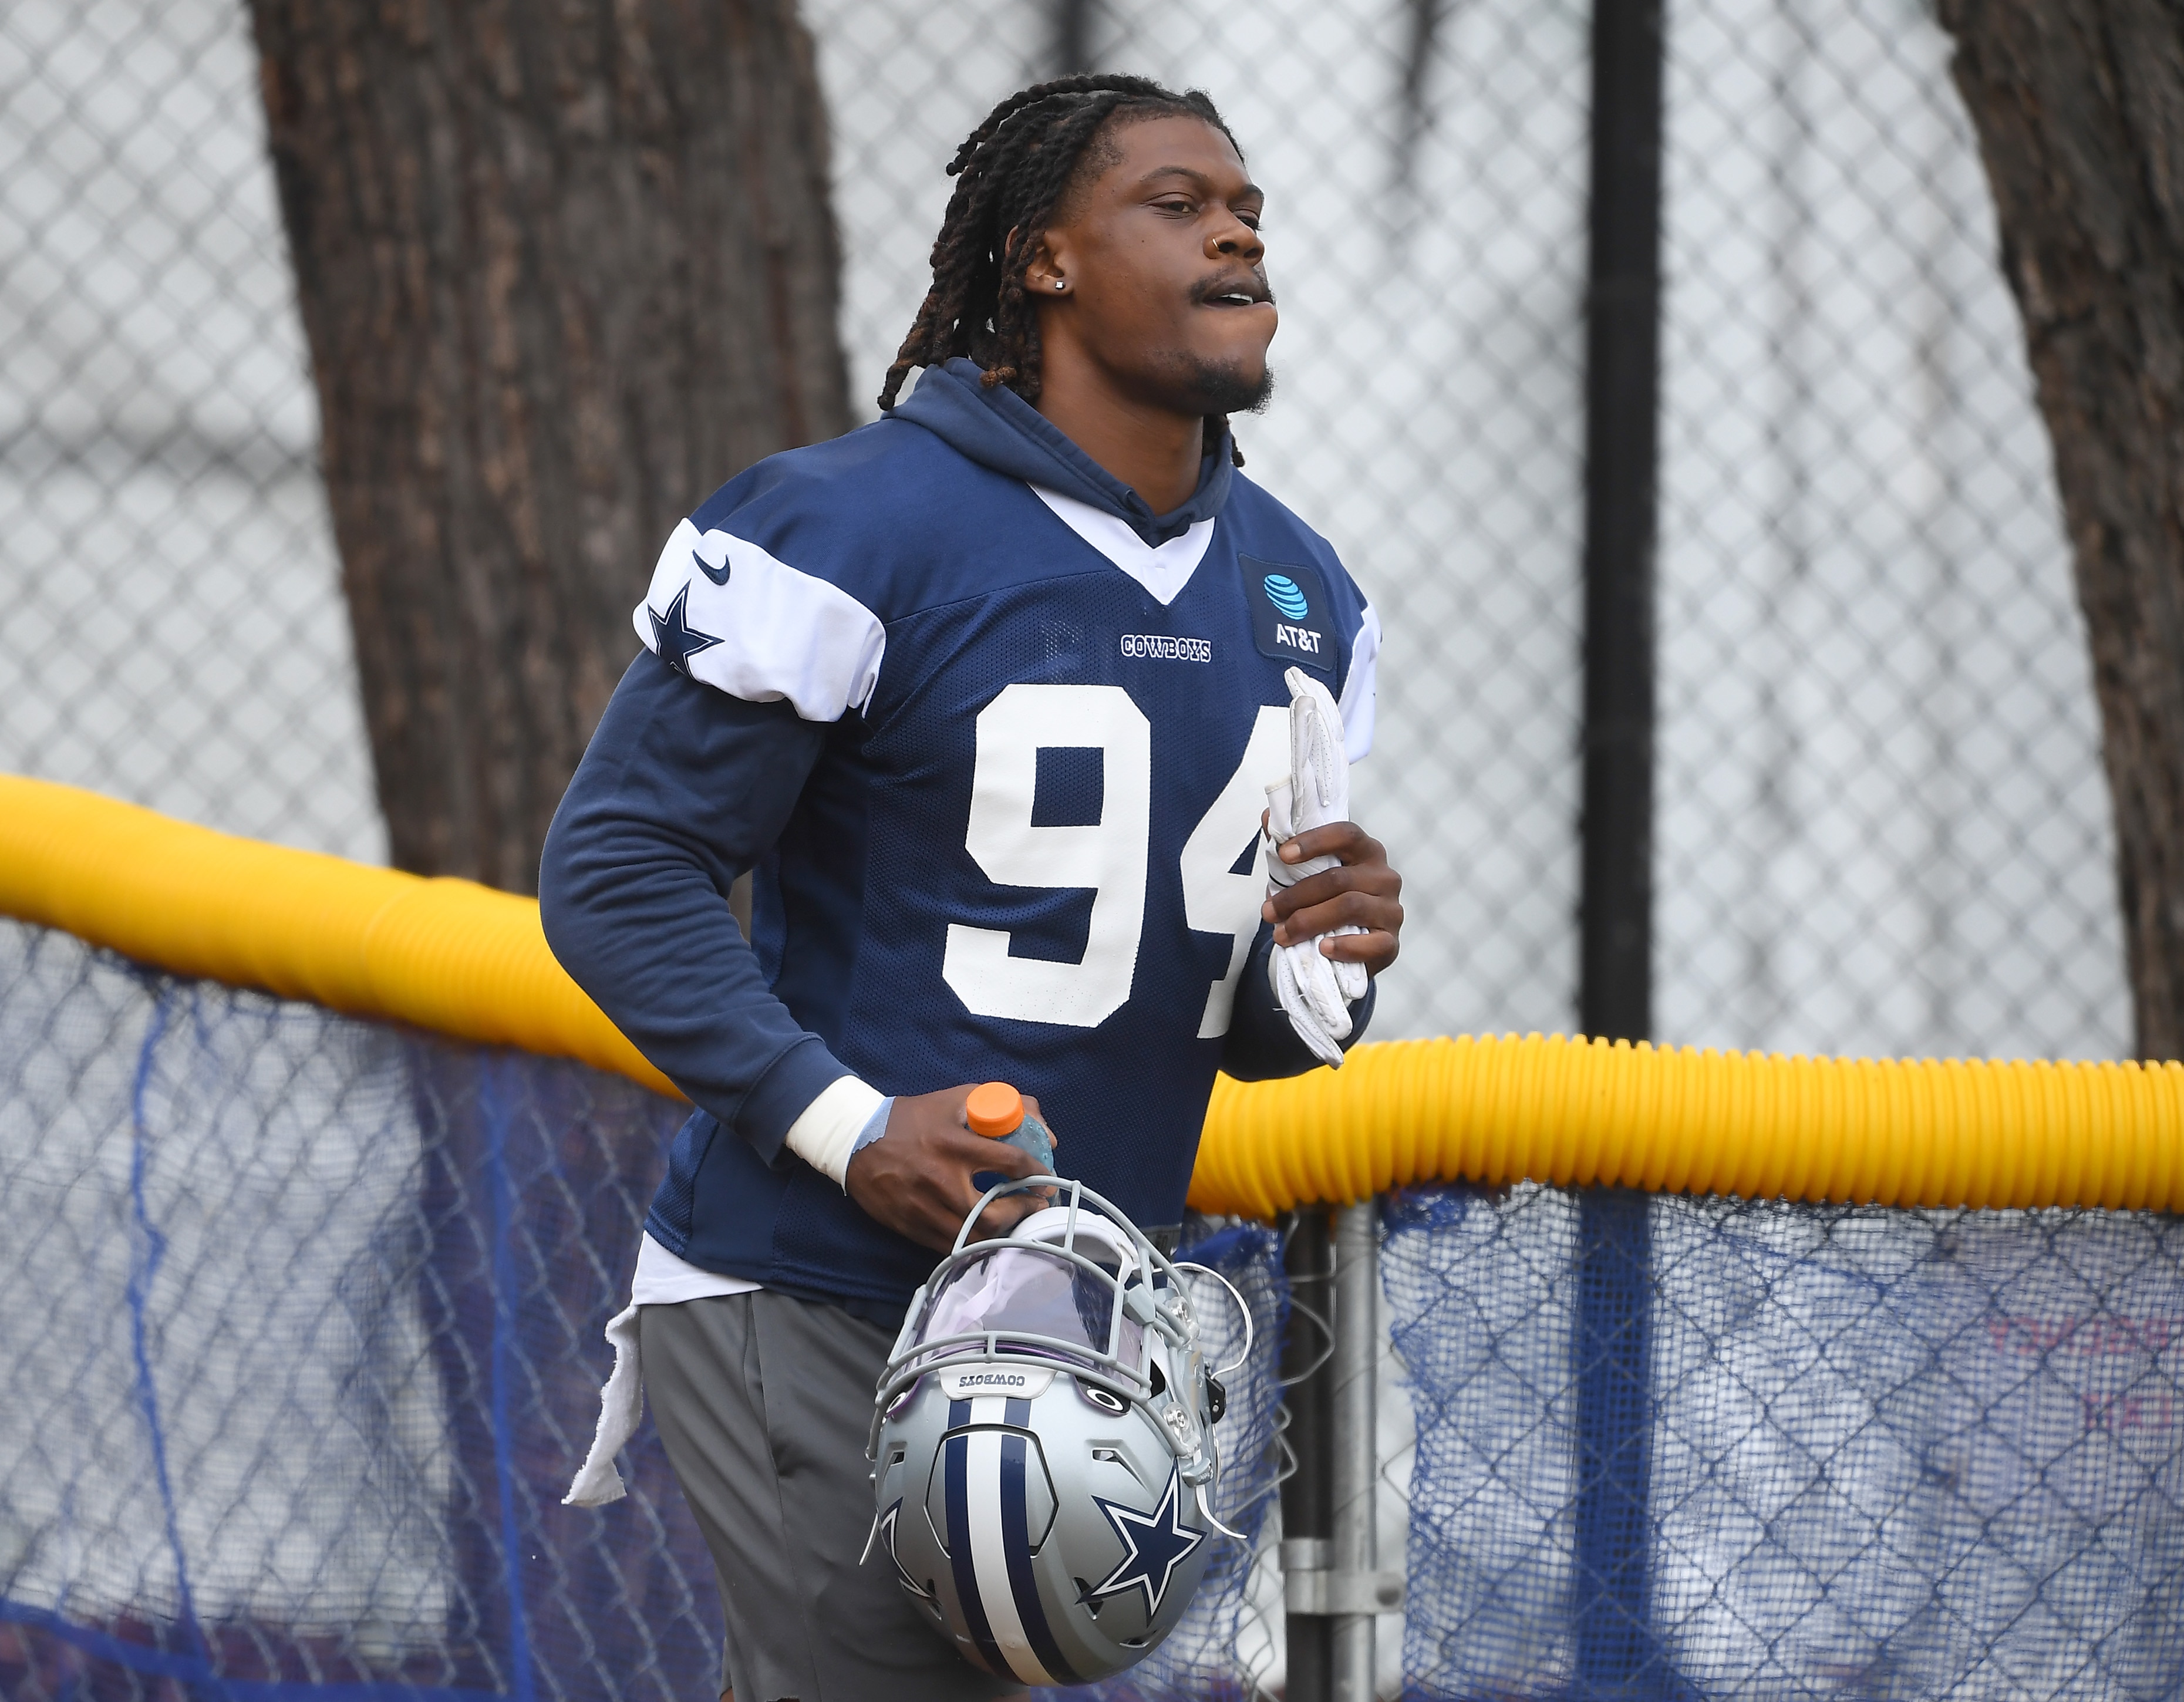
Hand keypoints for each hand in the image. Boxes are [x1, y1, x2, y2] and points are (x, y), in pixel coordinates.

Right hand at [845, 1085, 1059, 1252]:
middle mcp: (941, 1181)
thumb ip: (1003, 1106)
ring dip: (1003, 1232)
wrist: (855, 1140)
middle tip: (1035, 1204)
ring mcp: (925, 1209)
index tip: (1045, 1178)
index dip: (1037, 1173)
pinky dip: (975, 1242)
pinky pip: (952, 1247)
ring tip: (1015, 1220)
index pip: (1010, 1163)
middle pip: (993, 1214)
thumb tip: (1045, 1131)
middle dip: (1022, 1211)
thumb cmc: (912, 1118)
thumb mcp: (955, 1100)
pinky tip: (986, 1231)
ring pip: (974, 1237)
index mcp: (954, 1144)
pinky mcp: (912, 1227)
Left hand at [1261, 818, 1403, 975]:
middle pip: (1338, 879)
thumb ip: (1289, 845)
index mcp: (1366, 851)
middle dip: (1295, 896)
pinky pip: (1372, 944)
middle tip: (1268, 912)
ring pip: (1350, 907)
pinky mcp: (1391, 942)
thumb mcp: (1307, 873)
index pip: (1346, 834)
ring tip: (1281, 934)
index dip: (1314, 841)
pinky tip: (1323, 948)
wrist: (1350, 944)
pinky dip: (1345, 947)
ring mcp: (1391, 909)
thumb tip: (1268, 816)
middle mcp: (1385, 876)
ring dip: (1309, 922)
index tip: (1283, 854)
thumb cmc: (1327, 900)